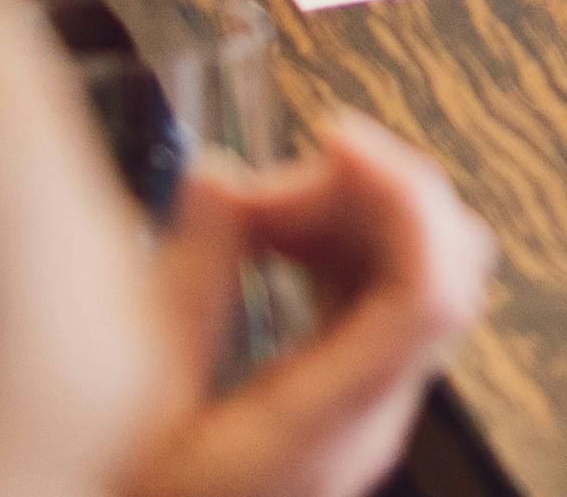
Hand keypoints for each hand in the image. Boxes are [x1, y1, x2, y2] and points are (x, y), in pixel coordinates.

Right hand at [125, 115, 497, 496]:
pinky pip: (376, 290)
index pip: (428, 297)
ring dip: (342, 214)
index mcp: (329, 428)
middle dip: (358, 195)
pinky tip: (263, 240)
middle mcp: (371, 415)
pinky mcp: (345, 390)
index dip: (403, 198)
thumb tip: (215, 179)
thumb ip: (180, 296)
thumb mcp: (133, 414)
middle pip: (433, 266)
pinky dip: (333, 243)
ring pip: (411, 268)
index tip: (335, 137)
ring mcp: (366, 403)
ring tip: (246, 215)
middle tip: (256, 193)